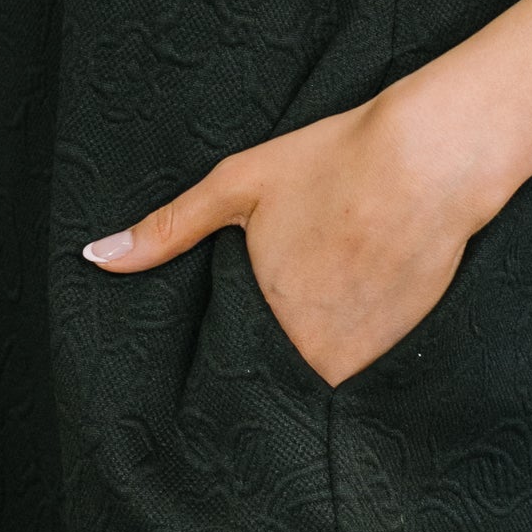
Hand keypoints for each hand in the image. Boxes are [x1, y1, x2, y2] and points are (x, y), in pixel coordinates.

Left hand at [81, 84, 491, 387]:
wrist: (436, 156)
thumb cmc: (336, 161)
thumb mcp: (239, 184)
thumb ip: (169, 229)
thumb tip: (95, 259)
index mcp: (267, 317)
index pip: (232, 364)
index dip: (228, 351)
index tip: (235, 327)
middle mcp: (316, 352)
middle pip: (277, 373)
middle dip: (271, 353)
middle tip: (290, 296)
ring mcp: (366, 355)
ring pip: (322, 375)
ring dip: (316, 355)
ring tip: (328, 290)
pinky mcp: (404, 348)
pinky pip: (366, 367)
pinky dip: (359, 343)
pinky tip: (362, 293)